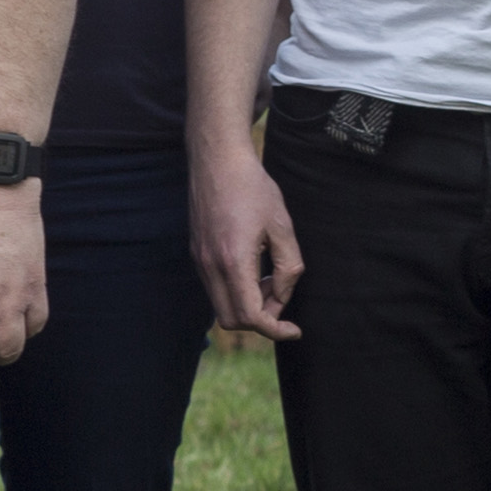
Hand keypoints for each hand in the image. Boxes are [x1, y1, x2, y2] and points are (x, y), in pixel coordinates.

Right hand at [191, 138, 301, 342]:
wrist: (216, 160)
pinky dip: (237, 290)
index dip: (276, 330)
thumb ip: (289, 267)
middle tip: (281, 293)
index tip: (294, 330)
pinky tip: (253, 265)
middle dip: (261, 318)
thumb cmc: (253, 188)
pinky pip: (215, 288)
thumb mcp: (282, 226)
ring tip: (269, 275)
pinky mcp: (197, 253)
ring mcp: (199, 260)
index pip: (251, 316)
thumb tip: (282, 295)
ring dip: (248, 303)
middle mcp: (210, 266)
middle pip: (232, 320)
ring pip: (222, 306)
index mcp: (233, 261)